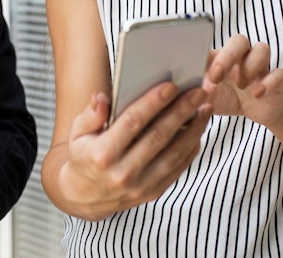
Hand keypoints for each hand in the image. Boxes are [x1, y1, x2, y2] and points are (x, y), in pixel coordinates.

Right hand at [58, 82, 211, 219]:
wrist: (84, 197)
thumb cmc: (83, 155)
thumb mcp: (77, 133)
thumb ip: (90, 115)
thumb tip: (101, 97)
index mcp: (102, 154)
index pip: (132, 122)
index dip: (153, 103)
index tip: (171, 85)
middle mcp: (123, 172)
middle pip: (159, 136)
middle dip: (181, 111)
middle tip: (198, 91)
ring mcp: (140, 186)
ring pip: (174, 153)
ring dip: (194, 129)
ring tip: (205, 108)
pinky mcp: (153, 192)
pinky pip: (177, 168)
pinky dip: (191, 149)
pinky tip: (199, 130)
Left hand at [204, 34, 282, 125]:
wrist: (257, 110)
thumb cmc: (228, 98)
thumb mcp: (209, 98)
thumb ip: (198, 94)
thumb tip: (189, 92)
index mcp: (222, 57)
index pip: (214, 46)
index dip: (207, 57)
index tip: (202, 75)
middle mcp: (241, 57)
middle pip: (239, 40)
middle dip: (227, 55)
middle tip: (217, 76)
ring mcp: (260, 66)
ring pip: (262, 48)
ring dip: (250, 65)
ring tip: (241, 86)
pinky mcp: (276, 80)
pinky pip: (279, 73)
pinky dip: (268, 82)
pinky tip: (257, 94)